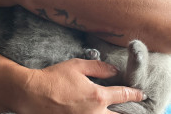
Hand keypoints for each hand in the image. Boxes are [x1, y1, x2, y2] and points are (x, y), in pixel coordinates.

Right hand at [15, 59, 143, 113]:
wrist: (33, 94)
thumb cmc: (54, 78)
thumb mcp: (77, 66)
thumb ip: (98, 68)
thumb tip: (114, 71)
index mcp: (97, 96)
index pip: (123, 95)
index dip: (134, 93)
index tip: (141, 94)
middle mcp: (95, 113)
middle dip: (129, 112)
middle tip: (134, 109)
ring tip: (117, 110)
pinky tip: (98, 112)